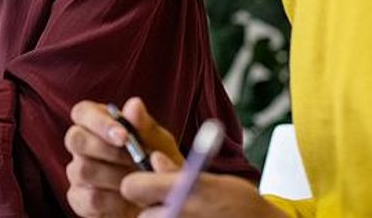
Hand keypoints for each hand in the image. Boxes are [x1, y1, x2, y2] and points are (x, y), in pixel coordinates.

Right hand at [64, 98, 183, 216]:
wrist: (164, 199)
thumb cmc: (159, 164)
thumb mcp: (159, 143)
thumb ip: (145, 125)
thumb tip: (134, 104)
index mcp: (98, 122)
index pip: (82, 112)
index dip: (98, 122)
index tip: (124, 136)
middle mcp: (82, 145)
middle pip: (75, 138)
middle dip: (106, 150)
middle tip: (135, 160)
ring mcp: (77, 172)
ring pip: (81, 170)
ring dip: (114, 177)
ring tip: (138, 181)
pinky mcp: (79, 199)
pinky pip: (88, 198)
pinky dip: (113, 201)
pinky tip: (129, 200)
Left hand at [123, 154, 282, 217]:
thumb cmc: (240, 205)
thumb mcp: (210, 180)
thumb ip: (176, 172)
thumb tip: (154, 159)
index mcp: (182, 191)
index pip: (131, 187)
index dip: (139, 185)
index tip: (150, 186)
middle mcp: (177, 215)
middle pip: (142, 215)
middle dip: (155, 211)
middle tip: (177, 207)